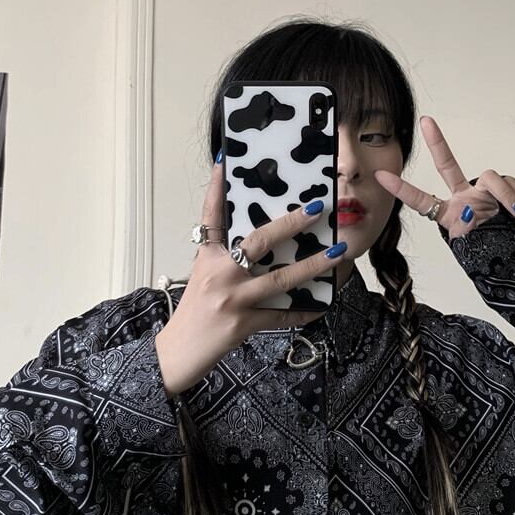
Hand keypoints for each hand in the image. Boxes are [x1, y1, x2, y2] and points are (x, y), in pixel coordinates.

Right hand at [154, 155, 345, 396]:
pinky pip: (282, 317)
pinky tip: (323, 305)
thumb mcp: (201, 277)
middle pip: (258, 242)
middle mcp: (220, 274)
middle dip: (290, 224)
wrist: (177, 352)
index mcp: (208, 258)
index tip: (225, 162)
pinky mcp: (244, 324)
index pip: (212, 217)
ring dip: (312, 266)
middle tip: (316, 209)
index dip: (216, 188)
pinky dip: (303, 312)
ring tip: (338, 254)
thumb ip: (222, 256)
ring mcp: (233, 300)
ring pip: (280, 280)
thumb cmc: (193, 312)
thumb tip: (253, 242)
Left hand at [374, 115, 514, 238]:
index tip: (379, 175)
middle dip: (437, 143)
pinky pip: (510, 186)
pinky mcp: (504, 187)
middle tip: (426, 122)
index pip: (420, 200)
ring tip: (514, 214)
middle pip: (447, 165)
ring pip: (490, 179)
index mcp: (447, 213)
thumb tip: (467, 210)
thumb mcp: (470, 245)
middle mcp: (462, 196)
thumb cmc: (489, 249)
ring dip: (503, 197)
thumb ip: (465, 229)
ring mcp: (483, 191)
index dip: (401, 189)